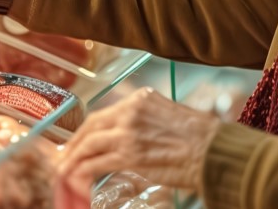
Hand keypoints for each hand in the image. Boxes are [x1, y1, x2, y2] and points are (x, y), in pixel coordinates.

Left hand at [53, 88, 220, 208]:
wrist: (212, 150)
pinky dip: (83, 171)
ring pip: (90, 144)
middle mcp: (131, 111)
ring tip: (66, 170)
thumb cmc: (200, 137)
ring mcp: (128, 132)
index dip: (88, 129)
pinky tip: (78, 178)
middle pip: (92, 125)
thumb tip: (129, 136)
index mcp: (141, 98)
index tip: (79, 140)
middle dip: (74, 143)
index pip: (105, 113)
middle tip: (65, 156)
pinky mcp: (129, 155)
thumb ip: (145, 121)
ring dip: (74, 159)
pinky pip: (97, 163)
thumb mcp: (170, 115)